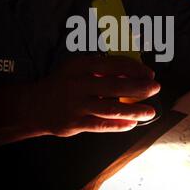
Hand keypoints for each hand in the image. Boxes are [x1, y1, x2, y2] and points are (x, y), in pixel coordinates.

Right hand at [32, 55, 159, 136]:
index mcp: (80, 66)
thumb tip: (130, 73)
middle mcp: (78, 84)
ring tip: (150, 111)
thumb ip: (99, 69)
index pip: (113, 64)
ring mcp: (76, 105)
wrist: (34, 105)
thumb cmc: (62, 83)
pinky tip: (132, 124)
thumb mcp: (76, 68)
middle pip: (114, 86)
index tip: (149, 73)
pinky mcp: (74, 123)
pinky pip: (101, 125)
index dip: (134, 69)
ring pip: (110, 108)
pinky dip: (118, 125)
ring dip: (134, 110)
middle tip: (156, 88)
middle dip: (139, 87)